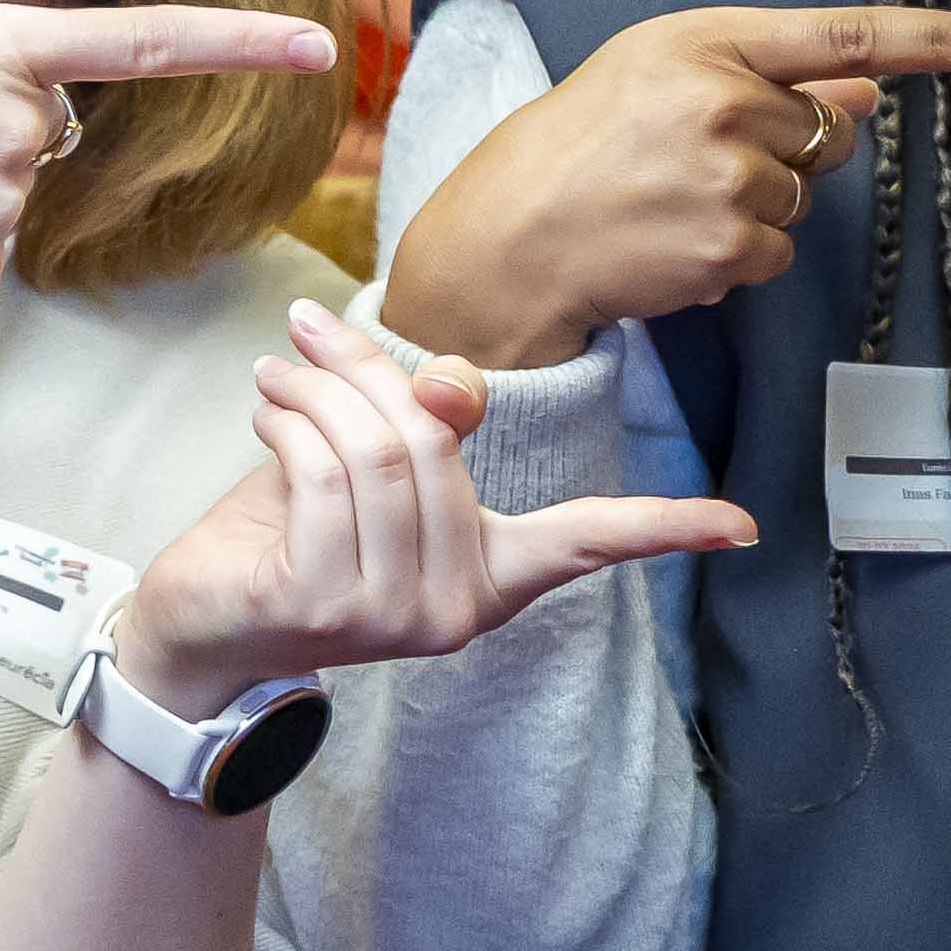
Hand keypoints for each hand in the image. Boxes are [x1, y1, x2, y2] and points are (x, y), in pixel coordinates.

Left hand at [115, 300, 752, 704]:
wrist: (206, 617)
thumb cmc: (294, 529)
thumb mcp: (376, 460)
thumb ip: (424, 420)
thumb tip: (453, 392)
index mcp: (491, 573)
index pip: (593, 544)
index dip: (669, 529)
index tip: (744, 529)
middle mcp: (460, 608)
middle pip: (435, 444)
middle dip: (366, 372)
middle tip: (308, 332)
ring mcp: (399, 618)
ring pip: (378, 453)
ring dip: (315, 390)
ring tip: (278, 371)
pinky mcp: (330, 608)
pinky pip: (323, 477)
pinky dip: (288, 422)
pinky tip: (264, 413)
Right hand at [385, 4, 950, 368]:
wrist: (510, 236)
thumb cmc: (585, 145)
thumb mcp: (660, 73)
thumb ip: (765, 74)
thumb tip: (873, 92)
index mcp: (707, 39)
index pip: (846, 34)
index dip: (939, 42)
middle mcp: (723, 98)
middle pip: (826, 132)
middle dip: (782, 151)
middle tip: (692, 161)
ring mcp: (729, 177)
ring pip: (803, 198)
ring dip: (755, 210)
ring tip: (670, 204)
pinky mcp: (729, 247)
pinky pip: (778, 255)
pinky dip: (737, 260)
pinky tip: (672, 245)